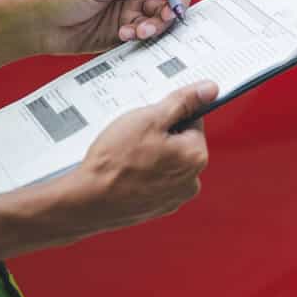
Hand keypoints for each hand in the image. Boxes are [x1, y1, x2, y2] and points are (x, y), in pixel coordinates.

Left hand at [28, 0, 195, 54]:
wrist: (40, 26)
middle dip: (172, 4)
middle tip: (165, 15)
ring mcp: (135, 4)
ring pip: (165, 14)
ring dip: (157, 23)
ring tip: (138, 29)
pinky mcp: (131, 26)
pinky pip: (150, 31)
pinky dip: (143, 34)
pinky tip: (125, 33)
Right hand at [52, 81, 218, 240]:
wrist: (86, 200)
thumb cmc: (115, 161)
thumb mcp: (150, 118)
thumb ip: (183, 102)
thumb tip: (209, 89)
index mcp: (196, 156)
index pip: (193, 120)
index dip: (168, 115)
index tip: (149, 120)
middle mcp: (191, 180)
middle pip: (180, 142)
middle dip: (159, 136)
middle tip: (134, 137)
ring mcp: (174, 197)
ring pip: (166, 162)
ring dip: (151, 155)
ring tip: (126, 156)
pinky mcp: (157, 207)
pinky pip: (155, 181)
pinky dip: (143, 174)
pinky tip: (124, 171)